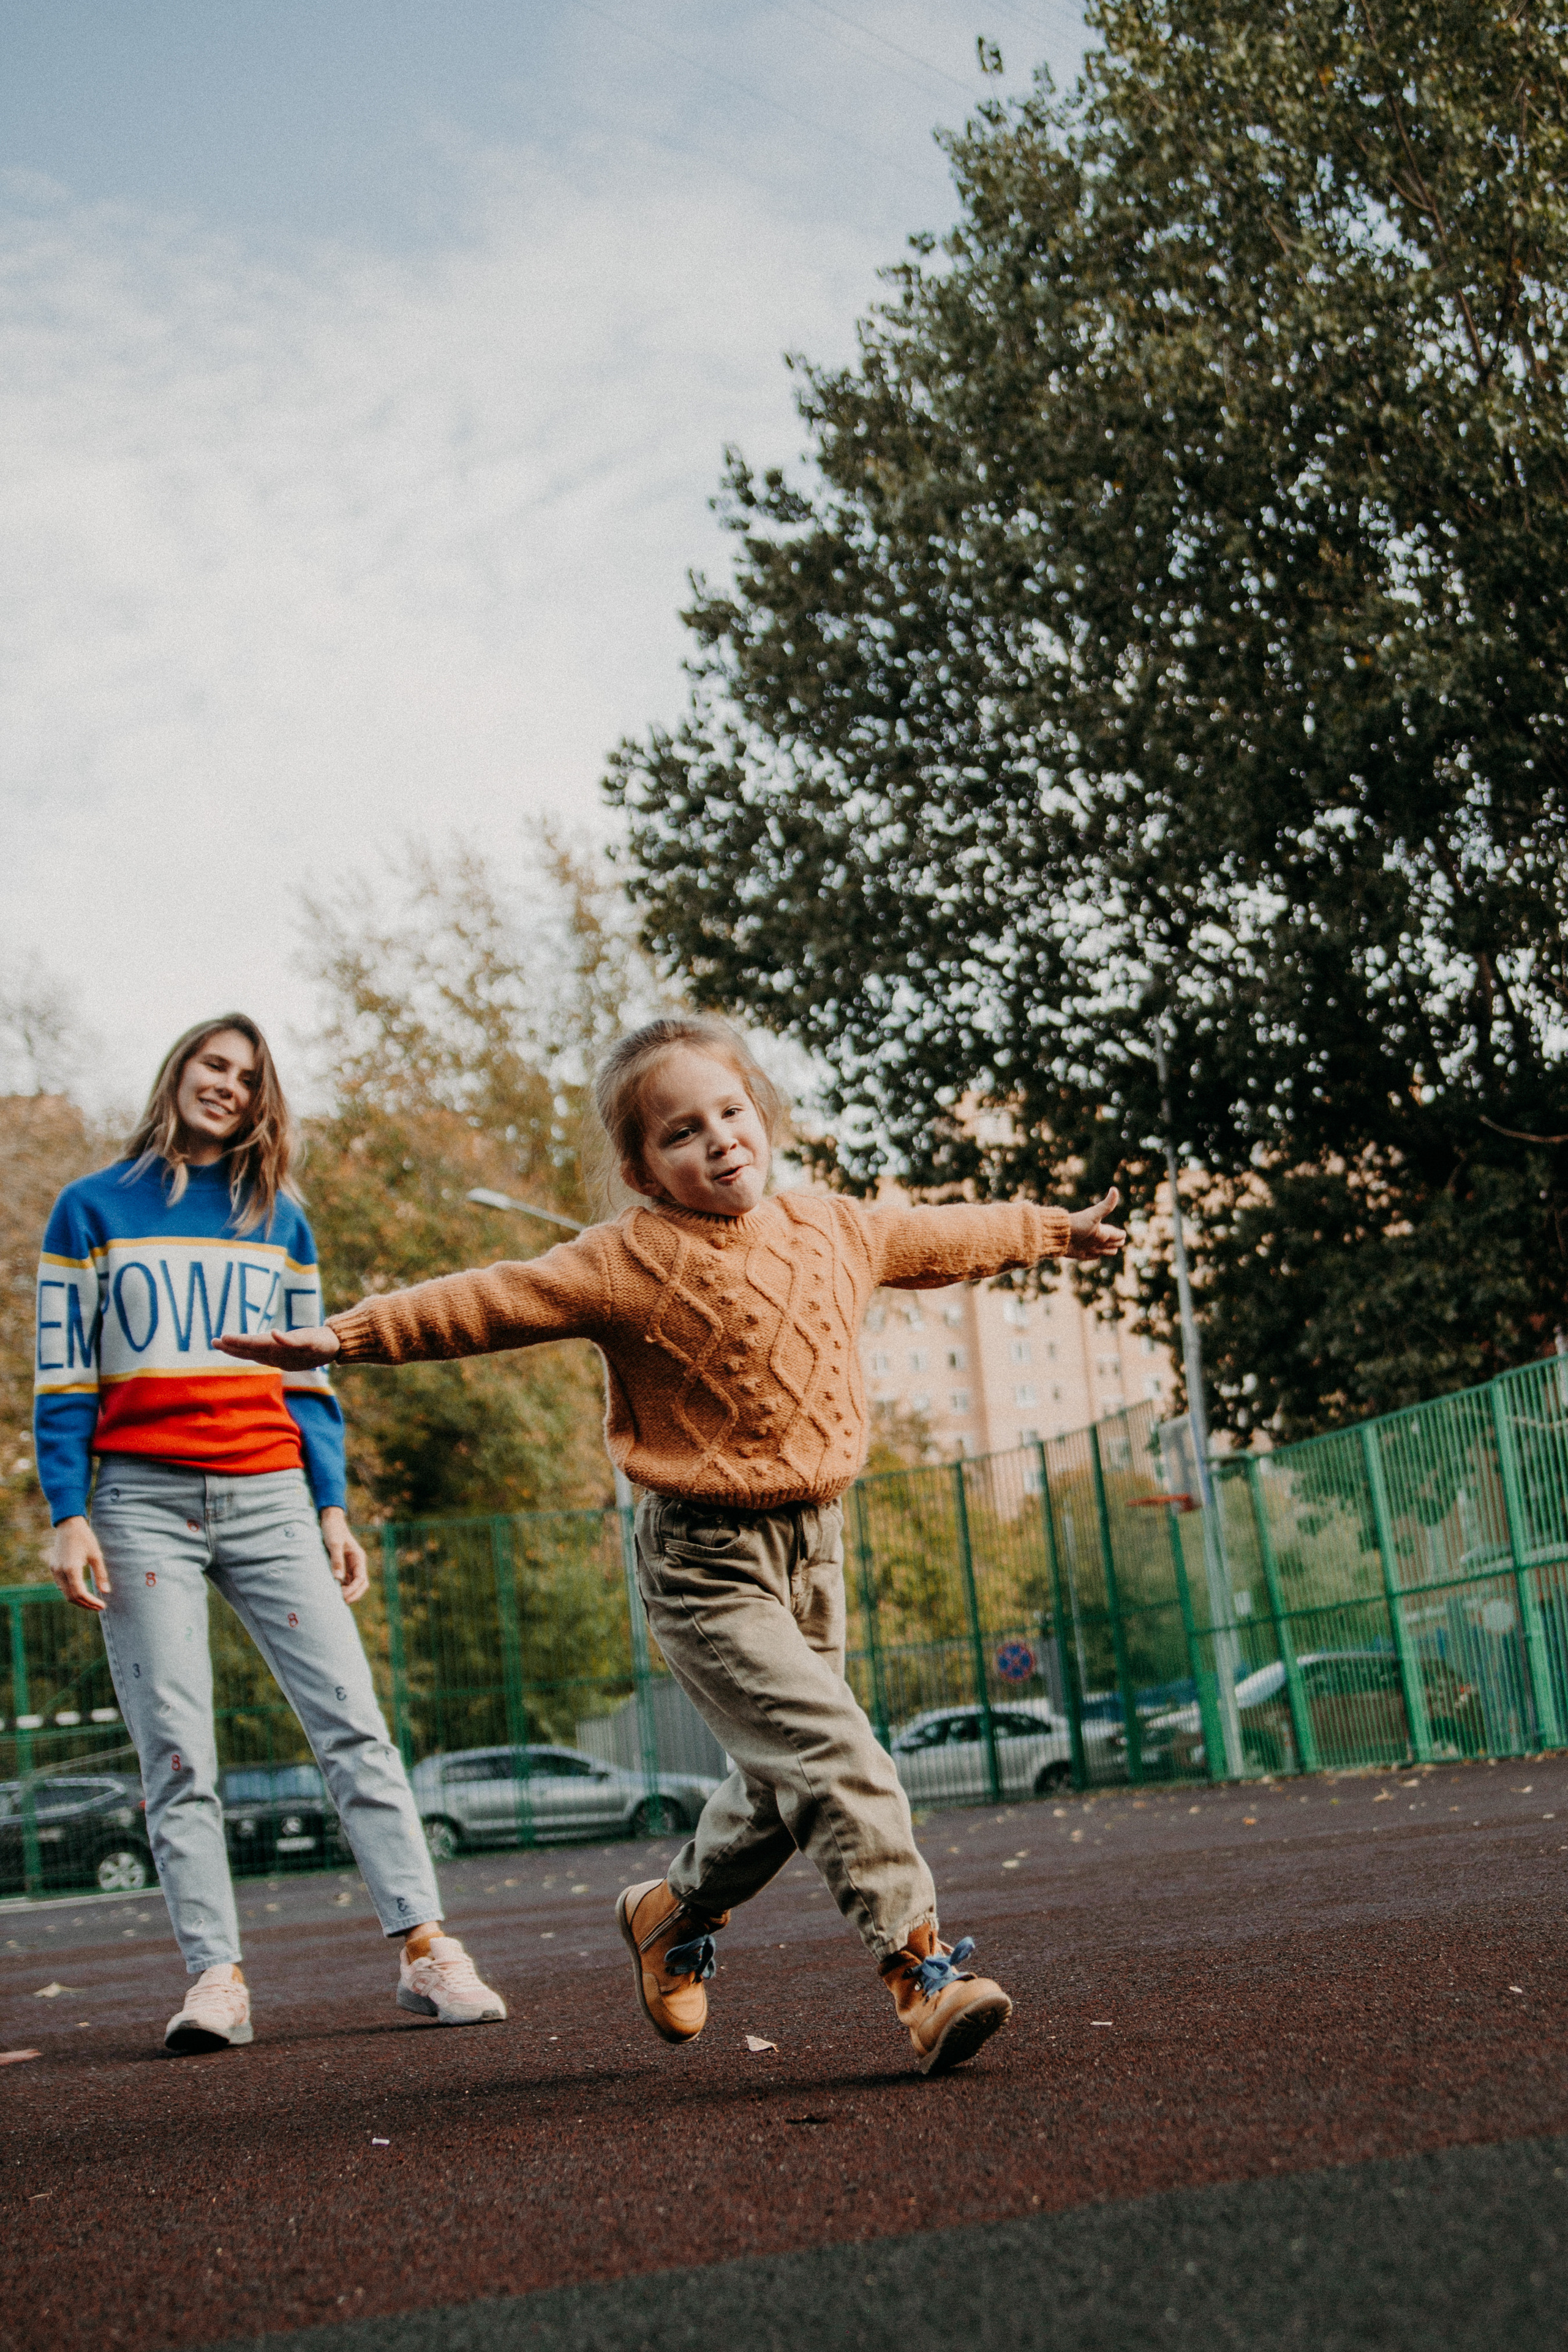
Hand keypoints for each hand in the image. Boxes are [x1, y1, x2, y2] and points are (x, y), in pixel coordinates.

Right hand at [51, 1517, 110, 1612]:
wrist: (68, 1525)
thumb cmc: (85, 1538)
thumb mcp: (96, 1555)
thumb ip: (100, 1574)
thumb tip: (106, 1591)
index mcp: (71, 1568)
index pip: (80, 1593)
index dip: (91, 1602)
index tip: (102, 1605)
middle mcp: (60, 1571)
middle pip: (71, 1597)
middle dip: (85, 1604)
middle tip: (99, 1606)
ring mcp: (54, 1570)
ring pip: (64, 1593)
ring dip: (78, 1599)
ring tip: (92, 1601)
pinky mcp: (53, 1568)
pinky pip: (61, 1585)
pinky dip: (71, 1592)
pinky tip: (82, 1592)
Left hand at [216, 1323, 340, 1369]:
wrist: (335, 1347)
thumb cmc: (321, 1343)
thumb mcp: (308, 1340)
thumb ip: (290, 1340)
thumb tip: (273, 1334)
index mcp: (278, 1351)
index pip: (252, 1345)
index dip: (237, 1342)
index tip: (221, 1338)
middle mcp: (276, 1355)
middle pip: (249, 1350)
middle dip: (231, 1347)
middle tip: (213, 1341)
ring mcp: (279, 1357)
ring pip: (254, 1352)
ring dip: (237, 1348)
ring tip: (222, 1343)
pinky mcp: (283, 1354)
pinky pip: (263, 1351)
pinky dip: (252, 1348)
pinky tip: (242, 1346)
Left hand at [320, 1507, 368, 1603]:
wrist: (330, 1519)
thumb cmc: (333, 1529)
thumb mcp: (334, 1544)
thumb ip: (336, 1560)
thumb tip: (337, 1578)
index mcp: (359, 1557)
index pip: (361, 1579)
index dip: (354, 1590)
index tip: (342, 1596)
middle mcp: (357, 1562)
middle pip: (361, 1584)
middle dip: (354, 1594)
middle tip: (341, 1602)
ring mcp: (351, 1564)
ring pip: (354, 1583)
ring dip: (349, 1592)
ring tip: (336, 1599)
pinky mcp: (344, 1564)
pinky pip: (347, 1580)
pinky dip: (343, 1587)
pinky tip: (334, 1591)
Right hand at [1065, 1186, 1124, 1259]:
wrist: (1058, 1235)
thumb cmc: (1076, 1224)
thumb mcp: (1092, 1213)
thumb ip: (1107, 1204)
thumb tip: (1115, 1189)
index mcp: (1104, 1235)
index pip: (1118, 1236)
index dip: (1121, 1234)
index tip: (1123, 1233)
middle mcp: (1099, 1245)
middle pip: (1114, 1246)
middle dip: (1117, 1242)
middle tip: (1119, 1238)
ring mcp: (1089, 1251)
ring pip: (1104, 1253)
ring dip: (1108, 1249)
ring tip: (1108, 1245)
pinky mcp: (1080, 1255)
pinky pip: (1092, 1256)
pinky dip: (1096, 1254)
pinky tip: (1094, 1251)